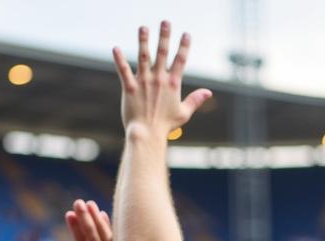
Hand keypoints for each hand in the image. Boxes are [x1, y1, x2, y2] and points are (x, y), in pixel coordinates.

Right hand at [58, 200, 126, 240]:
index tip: (69, 214)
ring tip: (89, 204)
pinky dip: (109, 225)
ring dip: (95, 217)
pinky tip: (104, 214)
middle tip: (77, 202)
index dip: (74, 227)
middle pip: (89, 233)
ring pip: (102, 231)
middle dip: (83, 217)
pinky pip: (115, 235)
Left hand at [113, 21, 211, 137]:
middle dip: (164, 36)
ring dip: (143, 40)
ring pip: (143, 56)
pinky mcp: (129, 87)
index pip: (180, 61)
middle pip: (162, 52)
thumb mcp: (183, 113)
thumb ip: (195, 100)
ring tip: (143, 28)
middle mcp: (158, 79)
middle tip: (165, 22)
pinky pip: (123, 70)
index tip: (186, 34)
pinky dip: (119, 59)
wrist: (147, 134)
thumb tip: (208, 92)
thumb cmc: (165, 126)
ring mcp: (143, 82)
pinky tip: (115, 48)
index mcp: (172, 84)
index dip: (184, 46)